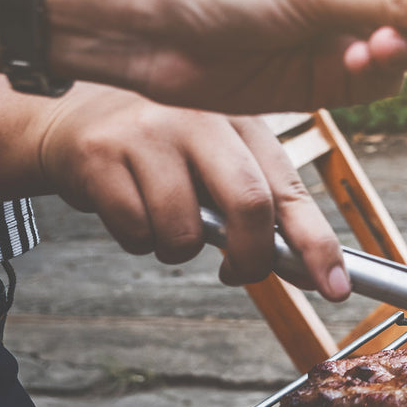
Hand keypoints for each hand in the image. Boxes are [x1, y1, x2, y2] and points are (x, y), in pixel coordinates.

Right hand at [34, 84, 348, 296]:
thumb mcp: (218, 158)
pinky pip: (136, 231)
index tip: (335, 287)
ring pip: (184, 231)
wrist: (71, 119)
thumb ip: (260, 204)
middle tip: (239, 273)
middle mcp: (202, 119)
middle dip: (251, 258)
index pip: (291, 190)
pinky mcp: (101, 155)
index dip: (317, 243)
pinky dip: (139, 240)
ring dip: (179, 249)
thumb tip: (308, 268)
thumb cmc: (162, 150)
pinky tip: (130, 208)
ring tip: (166, 222)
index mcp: (243, 122)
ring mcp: (150, 134)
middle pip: (249, 205)